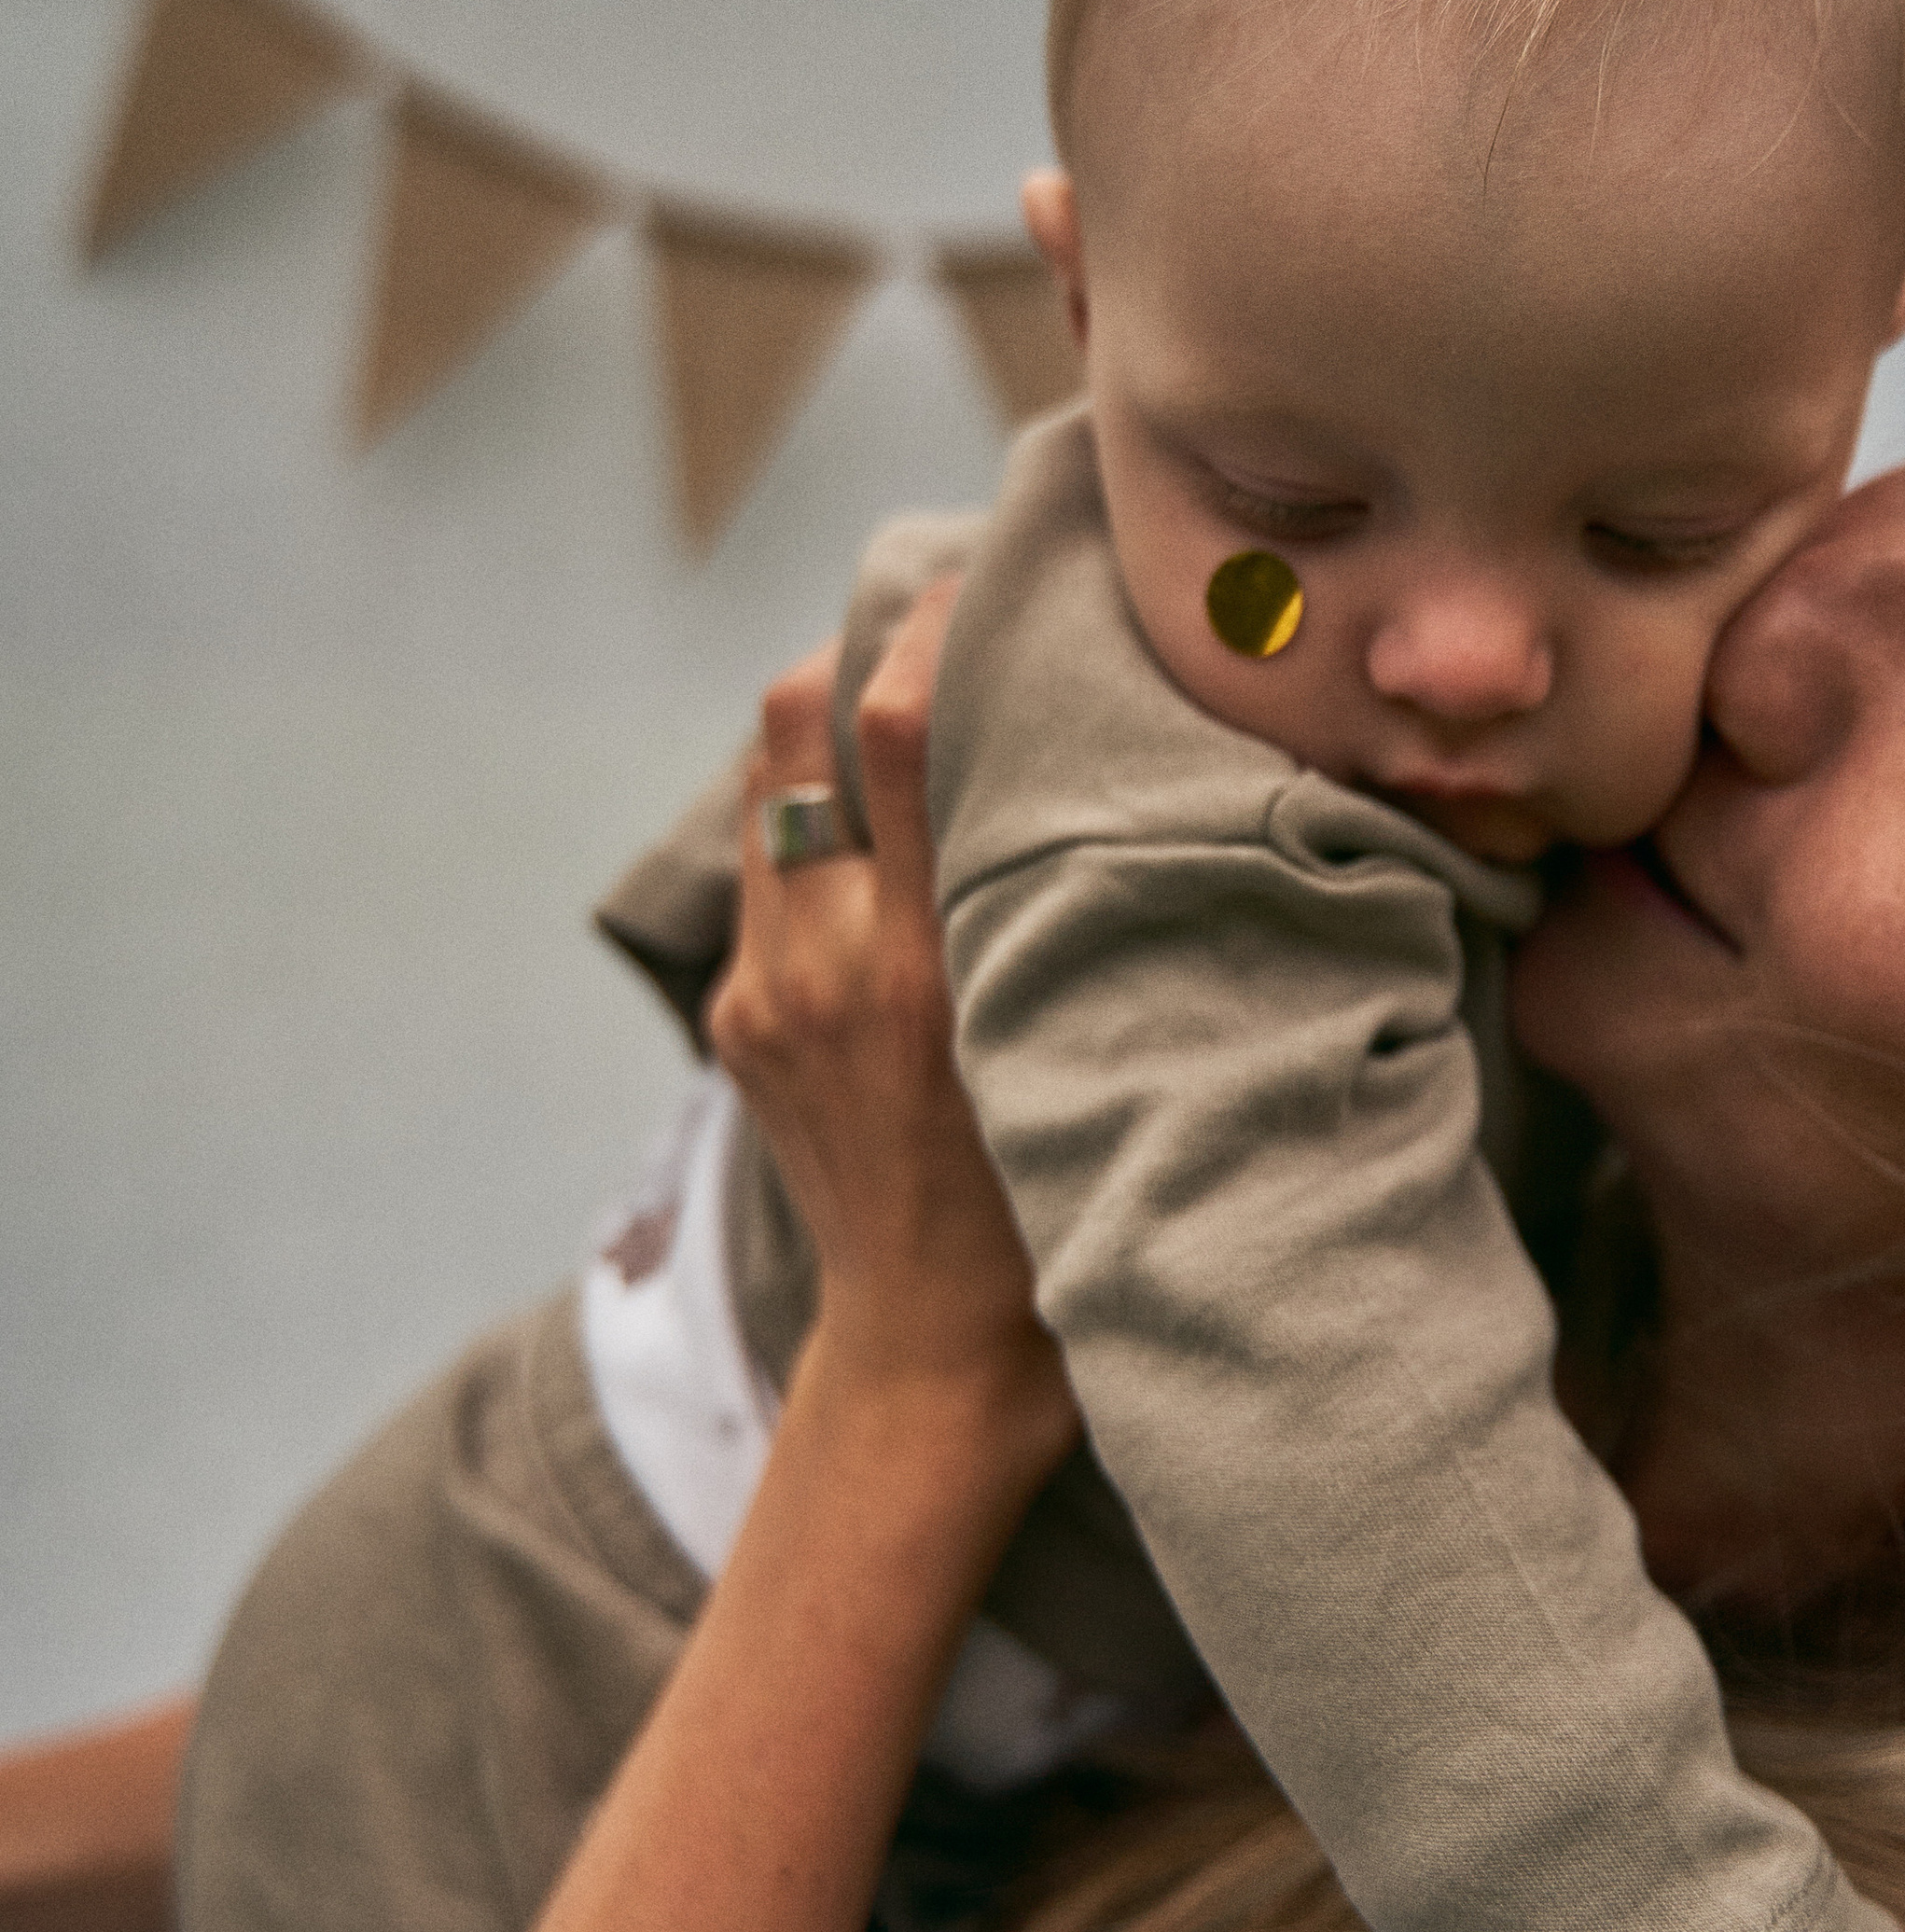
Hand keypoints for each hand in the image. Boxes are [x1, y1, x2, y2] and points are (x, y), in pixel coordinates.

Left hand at [708, 586, 1076, 1481]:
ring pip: (760, 784)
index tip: (988, 574)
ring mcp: (762, 994)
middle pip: (791, 720)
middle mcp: (823, 967)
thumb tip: (1141, 774)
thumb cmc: (1059, 1212)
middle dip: (855, 651)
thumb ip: (1094, 920)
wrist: (932, 1356)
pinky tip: (887, 840)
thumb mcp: (1095, 1052)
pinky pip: (764, 872)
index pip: (906, 732)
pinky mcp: (737, 1020)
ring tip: (909, 713)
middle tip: (939, 630)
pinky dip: (814, 825)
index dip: (938, 627)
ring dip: (823, 730)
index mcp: (928, 971)